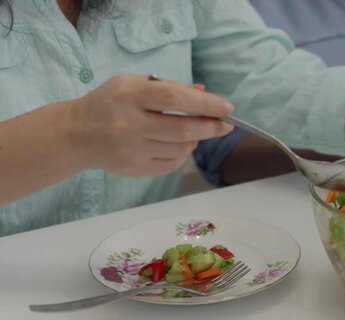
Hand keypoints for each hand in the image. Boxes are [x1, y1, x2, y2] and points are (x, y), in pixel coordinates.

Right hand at [67, 74, 233, 176]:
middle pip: (181, 130)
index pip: (174, 99)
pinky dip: (182, 154)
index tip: (227, 107)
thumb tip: (204, 92)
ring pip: (179, 149)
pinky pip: (171, 164)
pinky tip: (180, 145)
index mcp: (130, 96)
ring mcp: (131, 150)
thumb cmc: (111, 102)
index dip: (205, 104)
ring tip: (197, 131)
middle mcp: (129, 124)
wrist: (77, 134)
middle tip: (226, 125)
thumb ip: (168, 87)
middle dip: (210, 128)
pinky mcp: (133, 169)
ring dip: (196, 140)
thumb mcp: (134, 84)